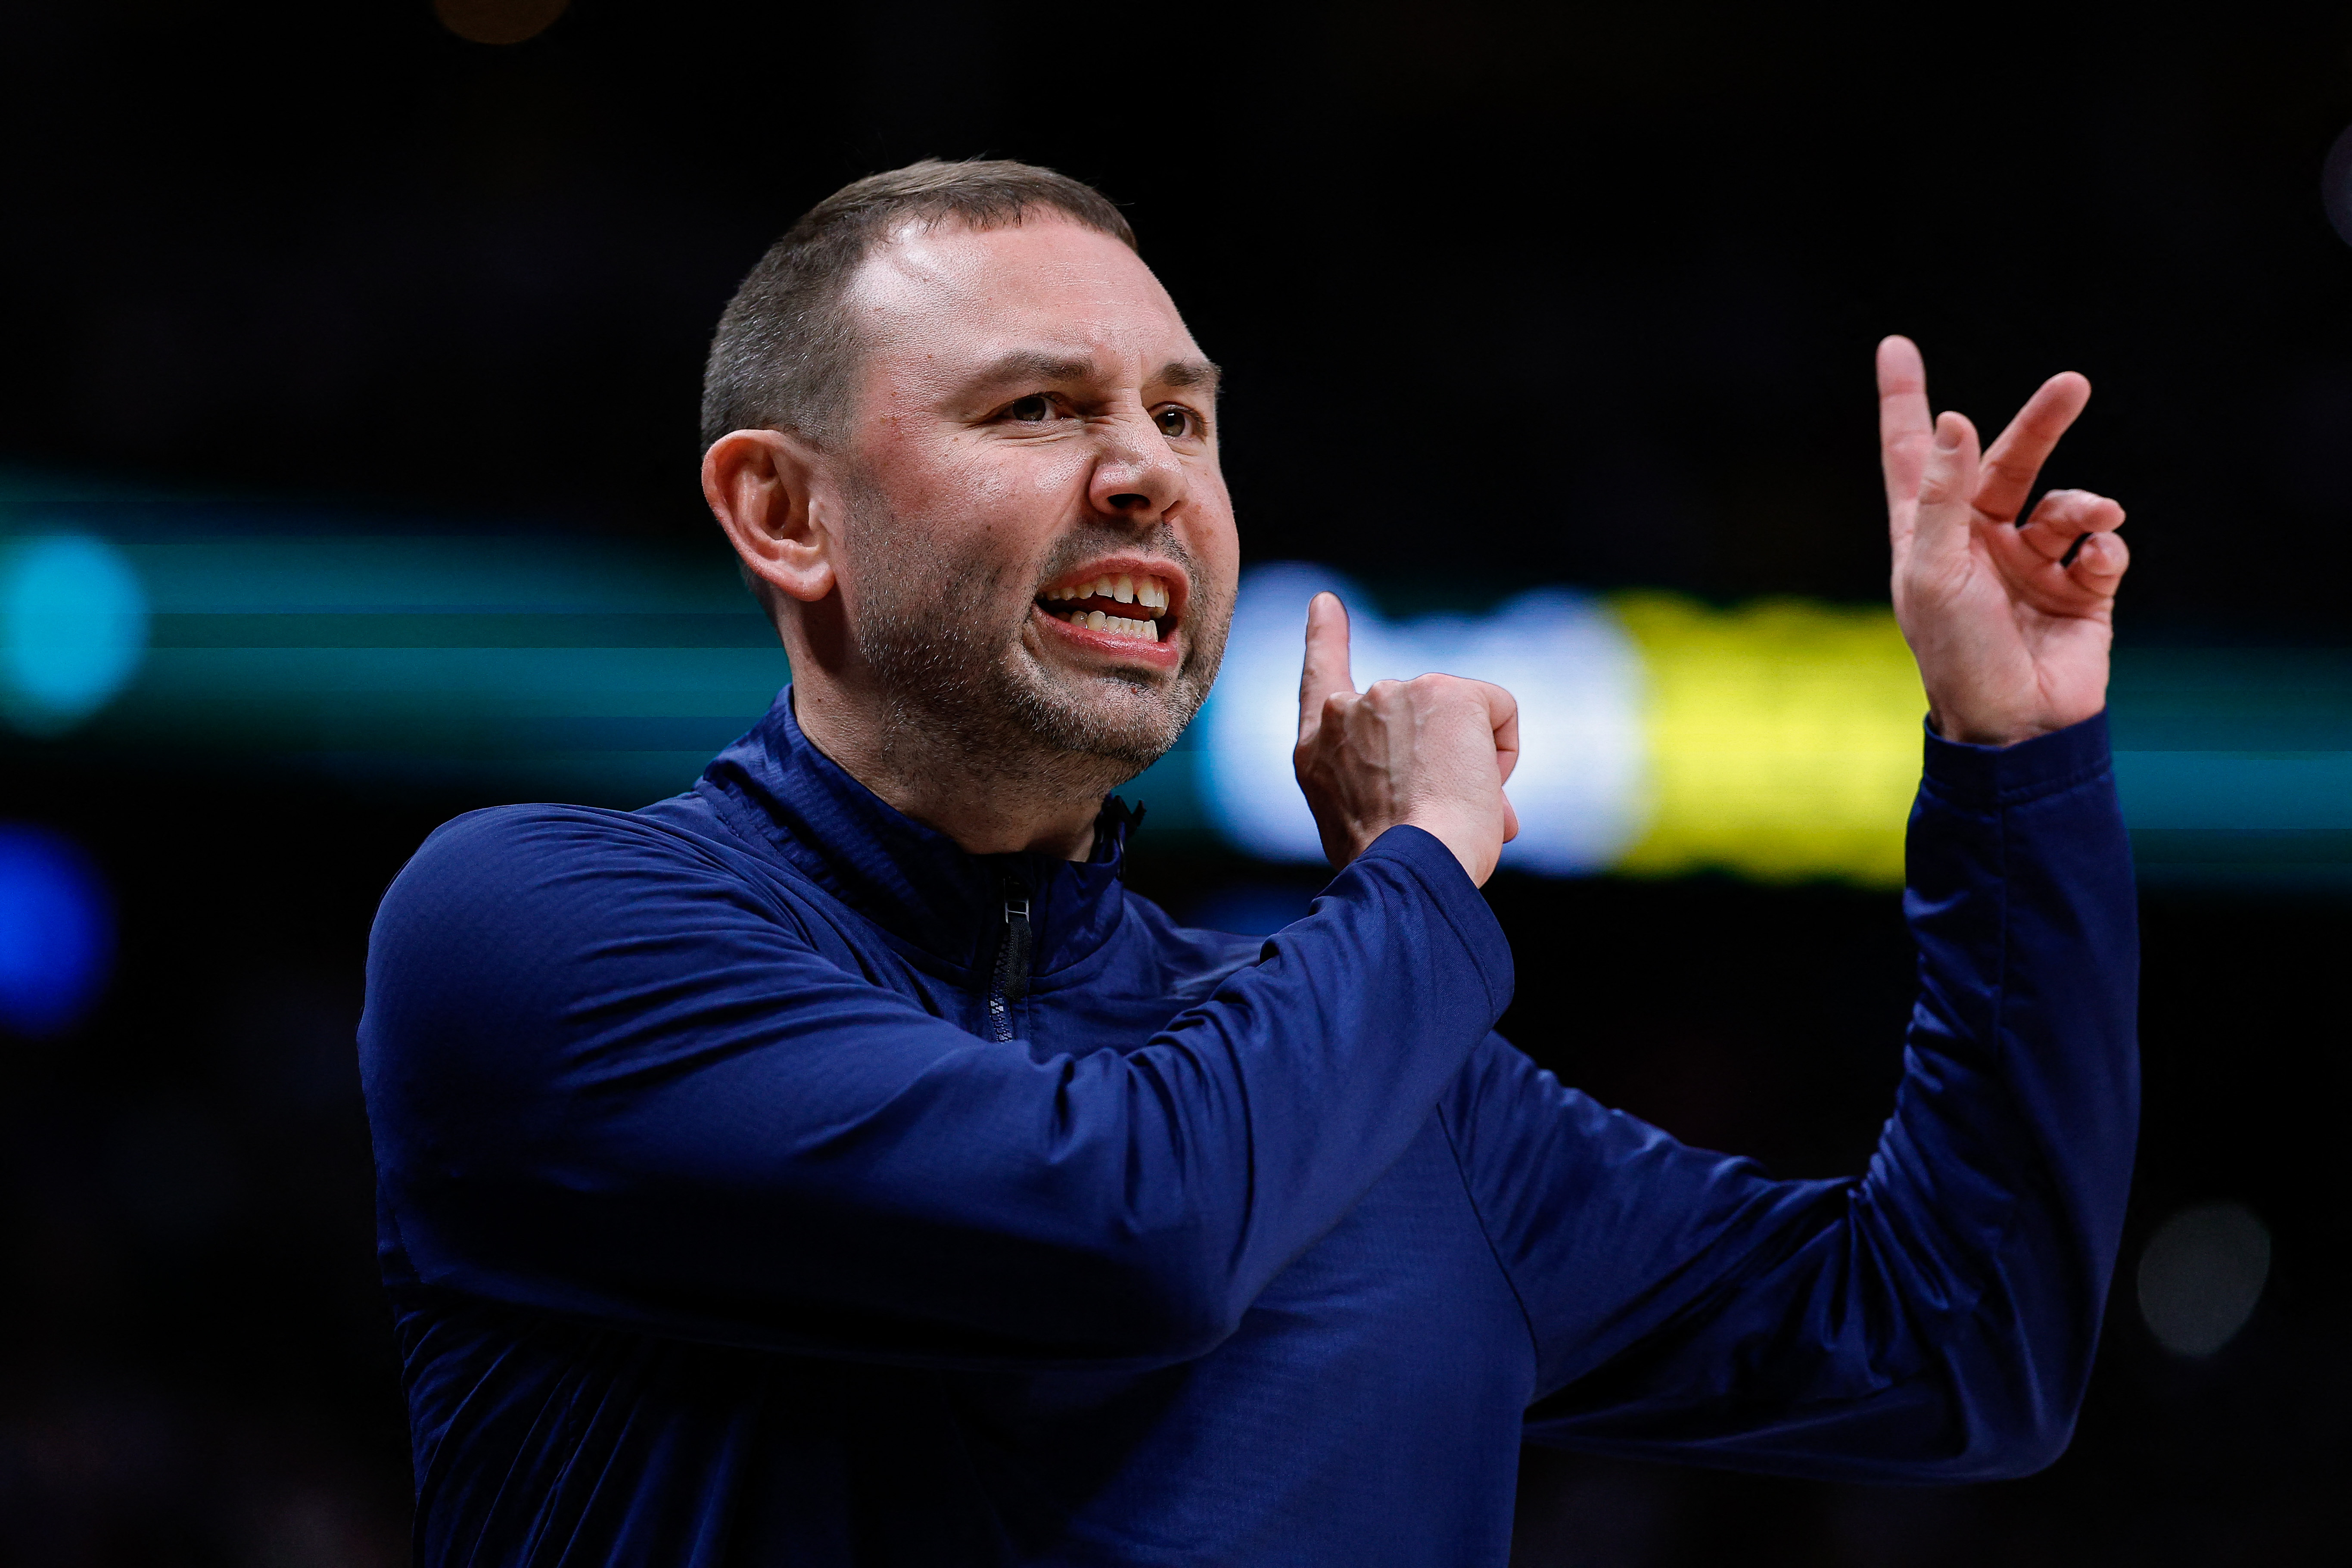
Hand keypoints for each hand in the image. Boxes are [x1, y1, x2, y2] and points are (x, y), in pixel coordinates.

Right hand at [1293, 592, 1520, 884]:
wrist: (1410, 866)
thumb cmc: (1398, 866)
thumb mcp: (1377, 824)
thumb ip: (1402, 791)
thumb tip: (1499, 812)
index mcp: (1317, 749)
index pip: (1320, 678)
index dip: (1326, 637)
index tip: (1328, 604)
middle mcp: (1345, 712)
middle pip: (1418, 716)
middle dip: (1442, 759)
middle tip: (1442, 813)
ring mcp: (1391, 693)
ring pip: (1459, 718)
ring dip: (1470, 762)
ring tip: (1453, 807)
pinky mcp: (1442, 690)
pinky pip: (1498, 711)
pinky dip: (1503, 750)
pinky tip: (1479, 785)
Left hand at [1877, 336, 2129, 746]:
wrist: (2015, 727)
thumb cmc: (1956, 654)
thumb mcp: (1933, 572)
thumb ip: (1940, 496)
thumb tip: (1951, 420)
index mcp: (1928, 535)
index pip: (1911, 454)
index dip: (1903, 401)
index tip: (1894, 346)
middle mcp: (1979, 541)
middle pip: (2009, 462)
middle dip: (2041, 424)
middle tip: (2072, 385)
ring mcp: (2031, 564)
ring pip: (2065, 506)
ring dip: (2083, 507)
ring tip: (2095, 519)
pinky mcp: (2081, 590)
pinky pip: (2102, 549)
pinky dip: (2105, 549)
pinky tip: (2096, 566)